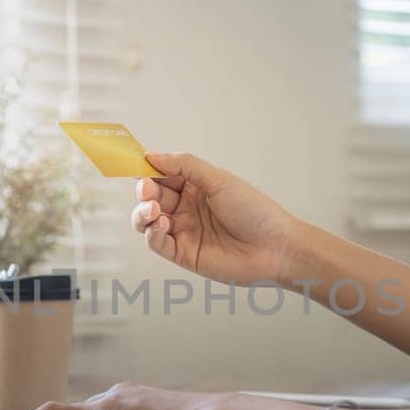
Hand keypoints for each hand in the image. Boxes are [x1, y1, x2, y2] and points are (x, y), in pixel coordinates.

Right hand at [132, 152, 301, 285]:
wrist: (275, 247)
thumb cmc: (254, 211)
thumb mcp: (218, 179)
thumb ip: (184, 166)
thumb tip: (152, 155)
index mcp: (195, 187)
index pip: (161, 176)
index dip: (147, 170)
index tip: (135, 164)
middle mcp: (187, 208)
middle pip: (150, 198)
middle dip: (144, 192)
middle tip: (147, 191)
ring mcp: (184, 232)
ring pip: (146, 221)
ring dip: (143, 213)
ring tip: (154, 210)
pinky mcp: (183, 254)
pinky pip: (156, 243)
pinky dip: (151, 233)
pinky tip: (162, 225)